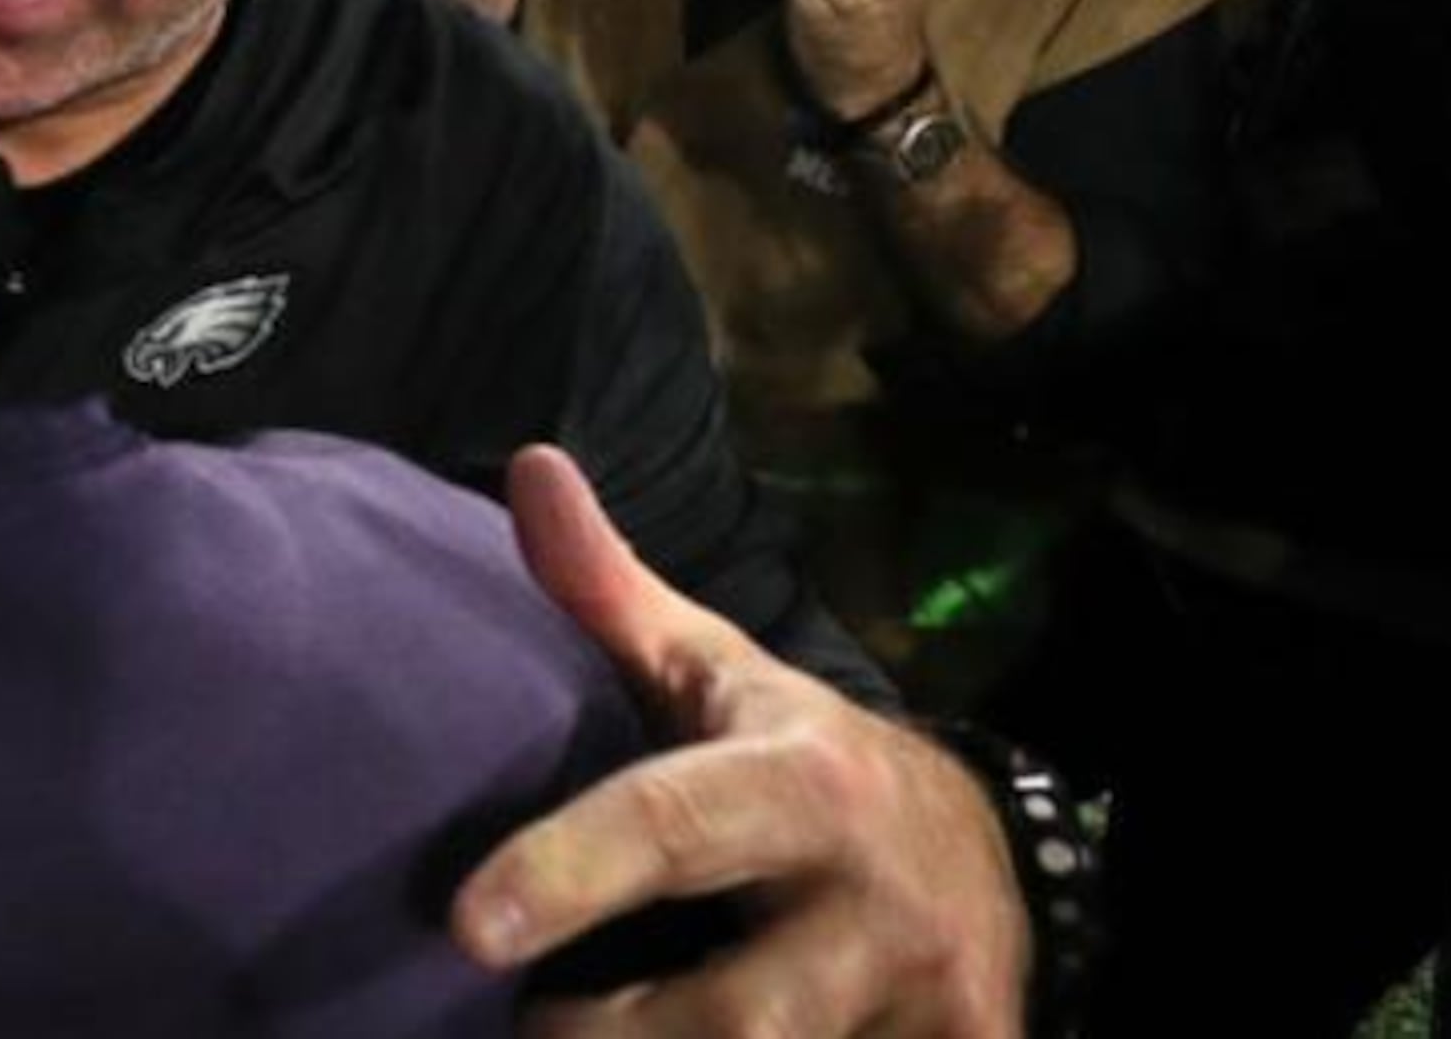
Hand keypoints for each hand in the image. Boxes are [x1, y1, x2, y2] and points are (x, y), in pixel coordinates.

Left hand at [455, 448, 1025, 1037]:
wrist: (982, 859)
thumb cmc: (796, 763)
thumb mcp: (718, 674)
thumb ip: (611, 595)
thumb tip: (527, 467)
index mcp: (808, 786)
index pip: (676, 826)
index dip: (570, 873)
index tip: (467, 927)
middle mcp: (877, 910)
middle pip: (732, 1022)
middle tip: (525, 1030)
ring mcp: (927, 1011)